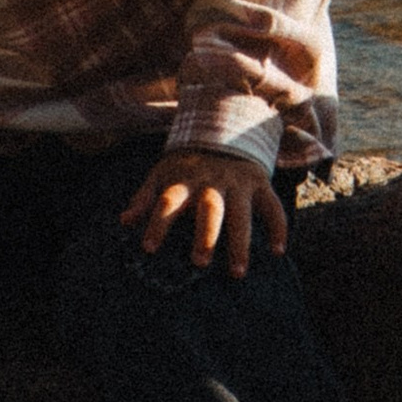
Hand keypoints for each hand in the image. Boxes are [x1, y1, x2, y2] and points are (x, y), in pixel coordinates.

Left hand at [120, 147, 288, 277]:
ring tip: (238, 272)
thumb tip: (124, 221)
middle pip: (209, 208)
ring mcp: (238, 183)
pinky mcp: (260, 184)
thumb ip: (145, 197)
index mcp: (185, 180)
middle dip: (205, 235)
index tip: (148, 248)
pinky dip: (278, 227)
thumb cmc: (188, 164)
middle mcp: (212, 181)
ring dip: (240, 243)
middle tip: (199, 263)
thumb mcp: (163, 173)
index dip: (158, 223)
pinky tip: (278, 251)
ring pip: (241, 213)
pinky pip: (272, 206)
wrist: (224, 128)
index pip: (169, 201)